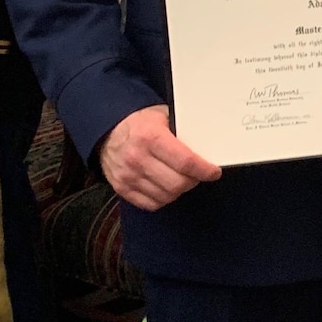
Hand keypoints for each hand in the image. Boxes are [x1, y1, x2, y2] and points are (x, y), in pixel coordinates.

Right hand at [99, 105, 220, 211]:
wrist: (108, 130)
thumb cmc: (140, 123)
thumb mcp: (163, 117)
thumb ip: (183, 132)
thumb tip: (207, 148)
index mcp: (151, 137)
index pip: (185, 162)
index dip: (204, 170)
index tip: (213, 172)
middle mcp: (138, 158)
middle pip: (178, 183)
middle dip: (194, 181)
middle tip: (198, 174)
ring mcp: (128, 176)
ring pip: (166, 196)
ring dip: (179, 190)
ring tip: (181, 178)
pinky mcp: (122, 188)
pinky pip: (151, 204)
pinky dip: (163, 198)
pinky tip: (166, 186)